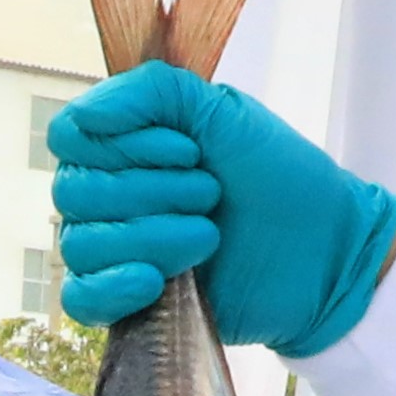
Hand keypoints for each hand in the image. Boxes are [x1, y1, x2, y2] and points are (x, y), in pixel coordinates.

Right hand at [50, 64, 395, 354]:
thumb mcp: (222, 110)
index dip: (124, 144)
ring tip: (209, 236)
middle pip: (75, 192)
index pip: (70, 137)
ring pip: (81, 245)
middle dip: (151, 191)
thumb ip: (151, 92)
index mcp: (123, 144)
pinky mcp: (129, 303)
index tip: (187, 150)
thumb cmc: (279, 176)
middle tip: (211, 194)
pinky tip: (155, 281)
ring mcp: (116, 250)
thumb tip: (83, 116)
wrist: (325, 250)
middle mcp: (108, 195)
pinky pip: (81, 300)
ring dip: (152, 237)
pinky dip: (113, 288)